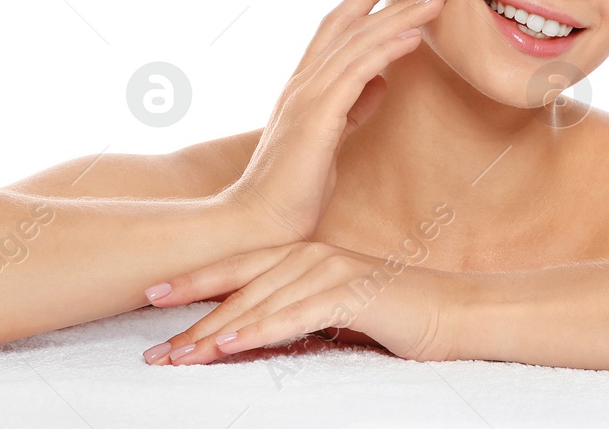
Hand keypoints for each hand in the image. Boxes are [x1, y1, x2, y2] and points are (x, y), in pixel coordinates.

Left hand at [139, 241, 460, 365]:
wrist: (457, 314)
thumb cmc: (397, 317)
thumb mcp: (334, 315)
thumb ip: (294, 314)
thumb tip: (249, 333)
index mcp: (305, 255)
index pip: (238, 269)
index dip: (194, 282)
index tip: (150, 297)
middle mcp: (312, 255)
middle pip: (239, 285)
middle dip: (192, 314)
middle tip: (154, 345)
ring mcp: (332, 270)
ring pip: (261, 301)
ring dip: (217, 330)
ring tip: (181, 354)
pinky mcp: (353, 293)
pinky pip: (297, 315)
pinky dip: (261, 328)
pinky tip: (232, 343)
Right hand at [225, 0, 445, 243]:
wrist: (258, 223)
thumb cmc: (293, 188)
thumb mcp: (330, 139)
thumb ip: (352, 108)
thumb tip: (380, 84)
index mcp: (304, 86)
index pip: (335, 27)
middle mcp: (303, 83)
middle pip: (350, 25)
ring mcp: (307, 97)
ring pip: (358, 43)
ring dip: (399, 17)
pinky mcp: (316, 118)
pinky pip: (357, 74)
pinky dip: (385, 51)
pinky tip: (412, 37)